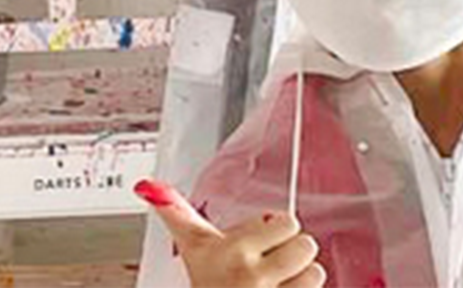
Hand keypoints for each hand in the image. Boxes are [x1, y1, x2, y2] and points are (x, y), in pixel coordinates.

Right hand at [137, 179, 324, 287]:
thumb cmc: (206, 285)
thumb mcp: (192, 249)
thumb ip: (176, 213)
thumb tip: (146, 186)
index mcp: (232, 252)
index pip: (287, 222)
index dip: (275, 230)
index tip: (260, 240)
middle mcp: (253, 277)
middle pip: (306, 245)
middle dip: (293, 252)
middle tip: (272, 262)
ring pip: (316, 273)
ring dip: (302, 278)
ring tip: (278, 283)